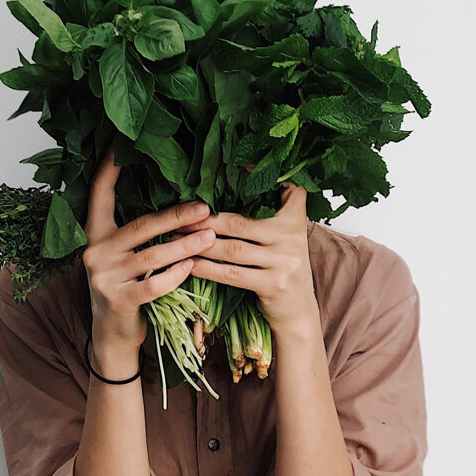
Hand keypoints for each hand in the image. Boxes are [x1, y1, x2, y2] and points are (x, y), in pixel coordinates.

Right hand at [83, 143, 216, 369]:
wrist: (112, 336)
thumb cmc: (127, 288)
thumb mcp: (123, 256)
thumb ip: (138, 233)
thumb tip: (179, 204)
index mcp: (95, 234)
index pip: (99, 193)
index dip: (109, 168)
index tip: (121, 144)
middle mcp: (95, 252)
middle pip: (141, 225)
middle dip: (176, 215)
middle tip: (206, 207)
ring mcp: (104, 277)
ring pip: (152, 256)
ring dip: (185, 246)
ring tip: (211, 237)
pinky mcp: (118, 301)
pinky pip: (153, 285)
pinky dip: (175, 275)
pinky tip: (193, 267)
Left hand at [172, 169, 316, 331]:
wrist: (298, 312)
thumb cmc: (282, 268)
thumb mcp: (286, 237)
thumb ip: (271, 213)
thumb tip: (235, 182)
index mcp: (295, 219)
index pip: (286, 190)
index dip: (261, 176)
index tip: (236, 164)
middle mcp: (292, 237)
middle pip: (240, 222)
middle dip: (206, 220)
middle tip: (179, 215)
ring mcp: (284, 262)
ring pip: (232, 248)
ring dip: (200, 243)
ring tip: (177, 238)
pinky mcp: (272, 285)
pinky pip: (232, 274)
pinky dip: (208, 269)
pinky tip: (190, 263)